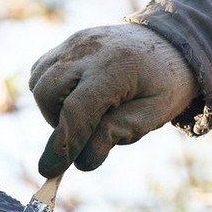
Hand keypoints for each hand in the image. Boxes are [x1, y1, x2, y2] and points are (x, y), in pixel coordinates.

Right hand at [29, 23, 198, 177]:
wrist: (172, 41)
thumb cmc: (165, 82)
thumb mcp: (155, 113)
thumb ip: (119, 132)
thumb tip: (82, 160)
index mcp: (116, 67)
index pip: (77, 110)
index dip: (63, 144)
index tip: (51, 170)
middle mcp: (89, 50)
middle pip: (47, 93)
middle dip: (56, 122)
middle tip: (84, 132)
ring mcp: (75, 42)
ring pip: (39, 82)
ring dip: (51, 108)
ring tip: (83, 114)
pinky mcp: (69, 43)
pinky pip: (42, 71)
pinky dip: (50, 92)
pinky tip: (74, 97)